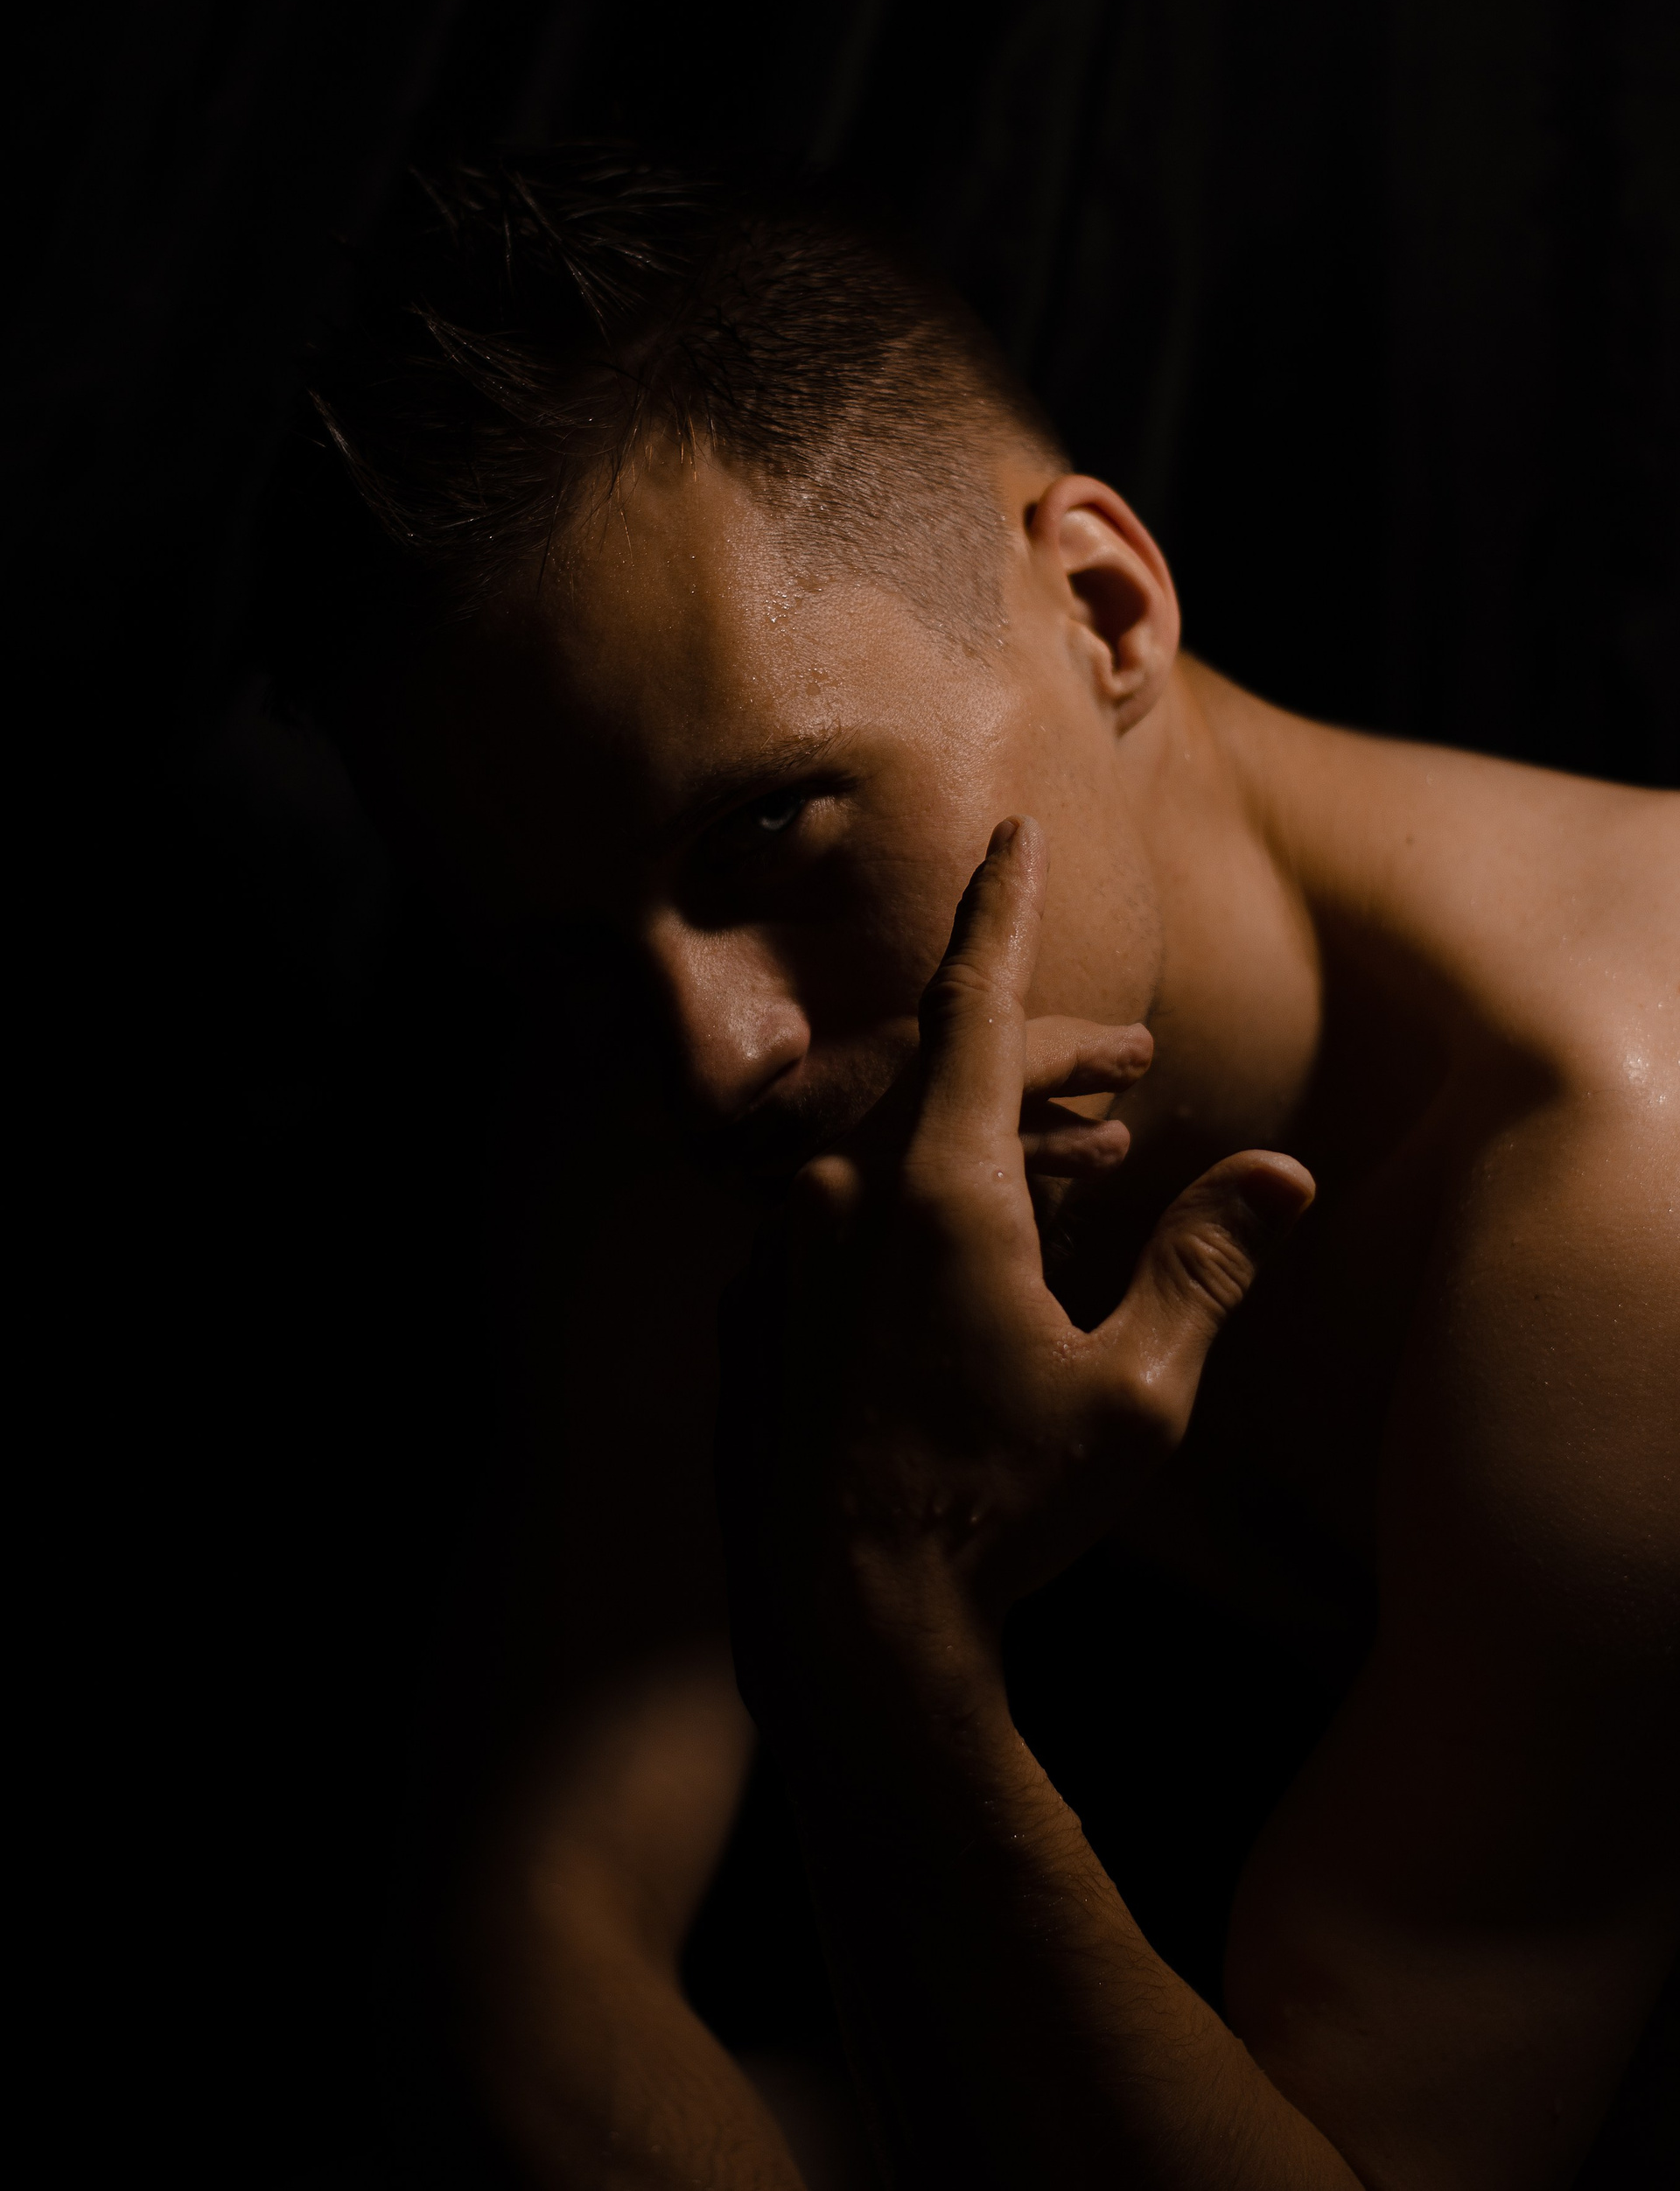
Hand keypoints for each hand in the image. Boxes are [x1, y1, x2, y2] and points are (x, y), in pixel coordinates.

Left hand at [718, 818, 1313, 1727]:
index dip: (1004, 909)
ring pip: (898, 1143)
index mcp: (933, 1187)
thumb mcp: (1136, 1392)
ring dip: (997, 1131)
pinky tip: (997, 1241)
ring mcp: (788, 1251)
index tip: (1017, 834)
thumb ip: (1204, 1266)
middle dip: (1050, 1057)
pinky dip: (928, 1195)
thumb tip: (1281, 1180)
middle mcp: (841, 1195)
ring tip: (1095, 1155)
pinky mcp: (763, 1310)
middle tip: (1133, 1072)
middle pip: (949, 1072)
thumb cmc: (996, 1507)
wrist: (846, 1624)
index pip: (973, 1000)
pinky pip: (850, 1209)